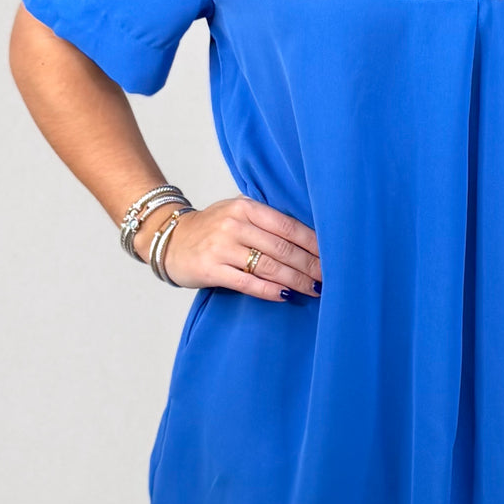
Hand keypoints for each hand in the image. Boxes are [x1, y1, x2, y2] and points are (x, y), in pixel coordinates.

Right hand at [137, 195, 321, 298]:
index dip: (313, 243)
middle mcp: (234, 225)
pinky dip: (269, 291)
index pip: (288, 226)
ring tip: (314, 289)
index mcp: (246, 207)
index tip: (333, 255)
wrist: (169, 239)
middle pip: (282, 248)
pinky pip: (247, 283)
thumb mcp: (237, 213)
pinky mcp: (211, 269)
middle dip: (310, 265)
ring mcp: (221, 247)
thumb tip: (310, 240)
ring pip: (269, 267)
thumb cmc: (212, 228)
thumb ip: (267, 221)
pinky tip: (285, 295)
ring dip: (296, 280)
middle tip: (330, 277)